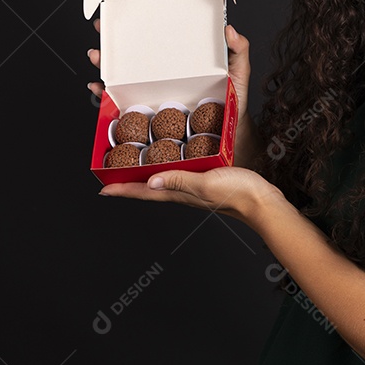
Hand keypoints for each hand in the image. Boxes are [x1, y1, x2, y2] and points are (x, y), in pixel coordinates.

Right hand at [86, 20, 250, 120]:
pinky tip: (99, 91)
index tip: (125, 9)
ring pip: (123, 77)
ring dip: (104, 65)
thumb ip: (238, 51)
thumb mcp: (239, 73)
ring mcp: (154, 93)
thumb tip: (229, 30)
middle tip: (101, 28)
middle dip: (113, 40)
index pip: (158, 38)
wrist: (227, 134)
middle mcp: (164, 75)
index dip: (141, 25)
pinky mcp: (148, 114)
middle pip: (133, 55)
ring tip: (97, 56)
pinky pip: (122, 105)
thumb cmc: (233, 101)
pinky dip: (106, 98)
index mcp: (182, 60)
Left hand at [99, 165, 281, 223]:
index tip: (102, 189)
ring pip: (163, 182)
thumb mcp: (206, 183)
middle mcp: (183, 193)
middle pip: (148, 188)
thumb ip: (179, 180)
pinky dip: (168, 169)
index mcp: (180, 193)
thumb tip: (150, 180)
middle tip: (112, 175)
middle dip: (129, 183)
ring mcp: (194, 189)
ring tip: (134, 167)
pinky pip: (179, 176)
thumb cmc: (237, 193)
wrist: (262, 202)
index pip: (144, 192)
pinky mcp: (206, 182)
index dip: (122, 190)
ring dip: (146, 175)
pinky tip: (172, 161)